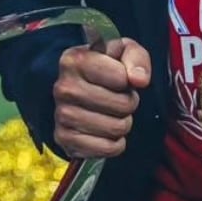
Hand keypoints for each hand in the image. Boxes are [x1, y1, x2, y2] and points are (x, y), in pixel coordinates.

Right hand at [53, 36, 150, 158]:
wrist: (79, 93)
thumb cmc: (105, 69)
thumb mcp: (123, 52)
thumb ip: (136, 58)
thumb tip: (139, 80)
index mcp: (74, 60)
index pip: (121, 77)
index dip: (128, 80)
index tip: (120, 78)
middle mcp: (64, 87)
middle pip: (122, 105)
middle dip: (129, 103)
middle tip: (119, 99)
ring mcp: (62, 115)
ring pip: (116, 128)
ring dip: (122, 123)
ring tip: (112, 113)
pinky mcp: (65, 139)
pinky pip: (107, 148)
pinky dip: (114, 143)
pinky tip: (105, 131)